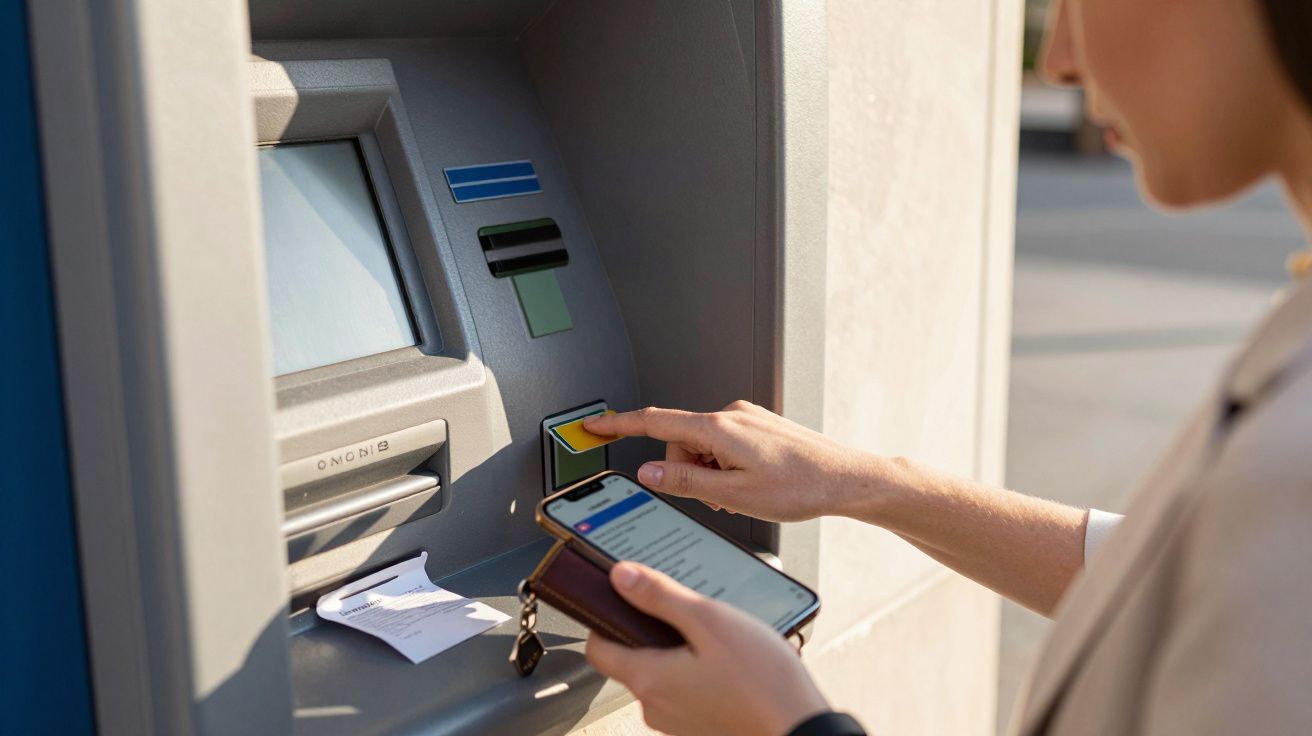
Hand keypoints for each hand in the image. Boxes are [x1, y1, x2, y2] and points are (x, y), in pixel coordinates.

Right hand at [584, 401, 880, 521]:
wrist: (846, 478)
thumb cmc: (801, 486)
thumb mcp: (734, 496)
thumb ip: (685, 482)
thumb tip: (650, 472)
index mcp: (718, 428)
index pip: (654, 422)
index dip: (618, 424)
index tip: (593, 425)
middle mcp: (730, 414)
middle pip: (679, 443)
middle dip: (687, 473)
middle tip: (717, 498)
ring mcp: (746, 418)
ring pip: (703, 448)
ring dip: (711, 474)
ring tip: (743, 493)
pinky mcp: (758, 426)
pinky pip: (724, 446)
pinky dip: (727, 467)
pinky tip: (754, 484)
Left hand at [586, 562, 829, 735]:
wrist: (801, 728)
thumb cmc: (762, 681)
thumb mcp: (709, 619)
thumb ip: (660, 596)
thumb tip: (622, 576)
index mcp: (649, 679)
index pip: (597, 649)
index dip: (604, 619)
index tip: (621, 599)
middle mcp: (656, 707)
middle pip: (632, 660)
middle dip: (653, 632)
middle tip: (689, 614)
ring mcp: (678, 723)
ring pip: (663, 676)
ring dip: (681, 653)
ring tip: (719, 640)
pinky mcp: (701, 728)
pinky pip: (686, 693)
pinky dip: (699, 674)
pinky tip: (730, 664)